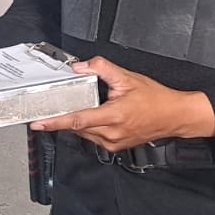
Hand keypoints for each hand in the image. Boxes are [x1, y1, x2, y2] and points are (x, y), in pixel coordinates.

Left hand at [31, 57, 214, 150]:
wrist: (175, 116)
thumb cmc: (156, 99)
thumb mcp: (128, 78)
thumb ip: (102, 69)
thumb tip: (80, 67)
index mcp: (113, 116)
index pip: (77, 120)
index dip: (55, 122)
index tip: (38, 123)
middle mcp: (111, 134)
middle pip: (76, 128)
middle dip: (61, 119)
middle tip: (47, 109)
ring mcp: (113, 143)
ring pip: (84, 134)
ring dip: (74, 123)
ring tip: (68, 109)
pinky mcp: (116, 147)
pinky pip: (93, 138)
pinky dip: (87, 127)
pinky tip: (88, 116)